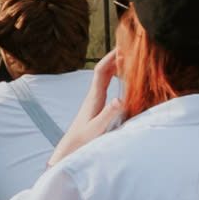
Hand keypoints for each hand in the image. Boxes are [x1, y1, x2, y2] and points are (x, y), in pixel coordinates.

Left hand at [50, 50, 124, 165]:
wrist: (69, 152)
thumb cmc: (83, 142)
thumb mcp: (98, 128)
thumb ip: (109, 114)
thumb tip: (120, 98)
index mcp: (94, 98)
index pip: (102, 71)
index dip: (111, 58)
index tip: (123, 47)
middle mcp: (93, 97)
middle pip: (103, 71)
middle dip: (114, 58)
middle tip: (129, 48)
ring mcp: (94, 102)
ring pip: (104, 79)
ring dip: (114, 67)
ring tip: (127, 59)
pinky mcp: (96, 109)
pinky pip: (106, 88)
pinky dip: (114, 80)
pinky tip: (122, 82)